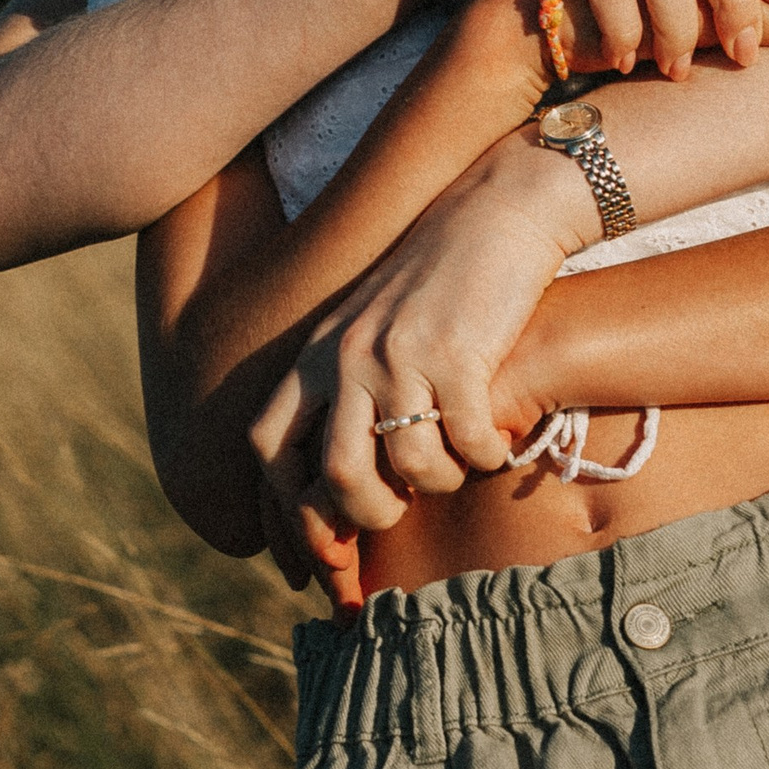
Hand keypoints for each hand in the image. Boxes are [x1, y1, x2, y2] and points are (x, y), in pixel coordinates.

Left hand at [247, 135, 593, 552]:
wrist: (498, 211)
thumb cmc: (442, 283)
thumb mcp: (373, 330)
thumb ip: (349, 390)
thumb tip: (345, 483)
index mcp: (317, 354)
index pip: (269, 445)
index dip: (284, 511)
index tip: (312, 557)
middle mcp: (347, 356)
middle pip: (334, 474)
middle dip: (368, 516)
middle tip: (402, 514)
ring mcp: (400, 355)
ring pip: (404, 467)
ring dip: (438, 484)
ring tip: (461, 464)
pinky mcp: (457, 352)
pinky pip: (465, 442)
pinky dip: (486, 457)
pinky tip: (499, 445)